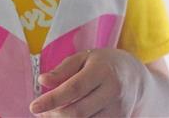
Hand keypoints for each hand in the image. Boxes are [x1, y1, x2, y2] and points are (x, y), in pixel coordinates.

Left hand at [29, 48, 144, 116]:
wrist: (135, 76)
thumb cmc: (103, 64)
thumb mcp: (84, 58)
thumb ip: (63, 69)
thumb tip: (43, 81)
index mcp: (103, 70)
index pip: (74, 88)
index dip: (52, 99)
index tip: (33, 106)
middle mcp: (113, 90)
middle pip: (77, 112)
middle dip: (54, 115)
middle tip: (42, 112)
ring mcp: (118, 109)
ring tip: (54, 114)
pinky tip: (68, 117)